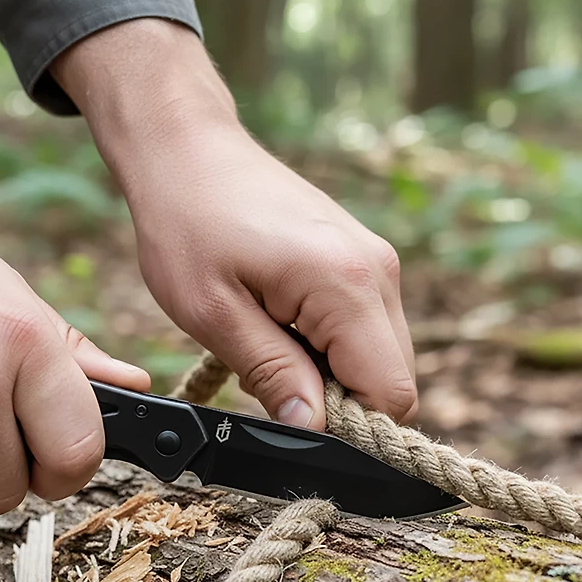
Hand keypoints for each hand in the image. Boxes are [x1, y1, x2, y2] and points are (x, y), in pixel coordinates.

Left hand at [53, 21, 415, 429]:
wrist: (188, 151)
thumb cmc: (187, 223)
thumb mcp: (214, 314)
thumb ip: (273, 374)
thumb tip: (315, 430)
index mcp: (348, 285)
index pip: (391, 394)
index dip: (351, 429)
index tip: (296, 423)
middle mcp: (379, 271)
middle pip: (393, 379)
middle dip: (339, 402)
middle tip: (270, 382)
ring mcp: (373, 262)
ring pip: (378, 355)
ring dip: (330, 373)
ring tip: (267, 345)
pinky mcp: (359, 259)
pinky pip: (363, 327)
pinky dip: (328, 346)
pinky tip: (279, 326)